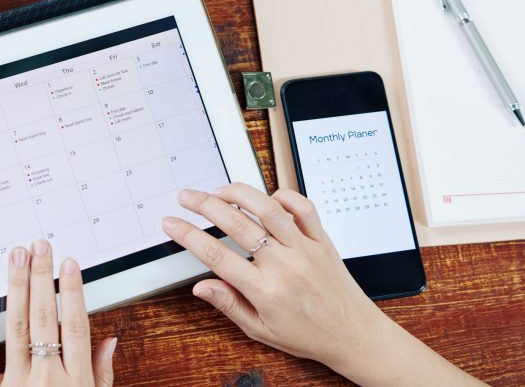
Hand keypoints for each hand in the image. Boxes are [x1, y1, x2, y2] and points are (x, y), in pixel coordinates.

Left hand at [0, 240, 117, 386]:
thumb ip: (102, 374)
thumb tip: (109, 340)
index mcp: (76, 382)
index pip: (74, 325)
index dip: (72, 291)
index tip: (69, 263)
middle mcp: (46, 380)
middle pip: (45, 319)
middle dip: (42, 279)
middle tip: (39, 246)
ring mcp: (17, 386)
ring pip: (17, 330)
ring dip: (16, 291)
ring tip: (15, 259)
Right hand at [163, 184, 482, 385]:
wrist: (352, 334)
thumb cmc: (308, 334)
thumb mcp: (261, 330)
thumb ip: (229, 304)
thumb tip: (201, 286)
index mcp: (266, 290)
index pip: (216, 255)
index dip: (188, 236)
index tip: (172, 224)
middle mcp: (284, 265)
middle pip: (237, 224)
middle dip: (205, 205)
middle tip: (187, 197)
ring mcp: (304, 248)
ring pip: (268, 208)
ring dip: (239, 193)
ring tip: (218, 190)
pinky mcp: (321, 239)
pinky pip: (303, 207)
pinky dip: (283, 195)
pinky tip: (266, 197)